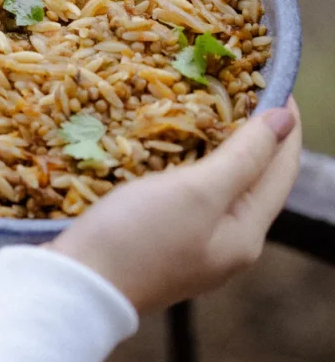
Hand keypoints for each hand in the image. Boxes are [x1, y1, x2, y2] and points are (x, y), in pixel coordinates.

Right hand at [46, 101, 301, 312]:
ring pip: (219, 184)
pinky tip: (170, 146)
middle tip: (237, 85)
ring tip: (206, 105)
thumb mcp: (197, 191)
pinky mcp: (159, 241)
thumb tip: (284, 120)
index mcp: (245, 234)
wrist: (76, 284)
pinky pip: (187, 194)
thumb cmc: (138, 237)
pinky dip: (188, 163)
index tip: (272, 78)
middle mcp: (225, 243)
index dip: (283, 123)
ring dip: (218, 144)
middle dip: (252, 132)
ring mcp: (191, 245)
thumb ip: (244, 156)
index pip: (281, 168)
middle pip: (253, 177)